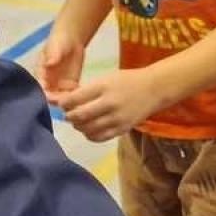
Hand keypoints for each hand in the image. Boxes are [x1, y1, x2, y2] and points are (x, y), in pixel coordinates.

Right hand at [37, 31, 85, 97]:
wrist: (71, 39)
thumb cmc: (59, 41)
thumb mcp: (55, 47)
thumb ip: (53, 56)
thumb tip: (49, 63)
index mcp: (40, 74)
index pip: (39, 87)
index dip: (44, 93)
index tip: (51, 95)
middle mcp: (48, 83)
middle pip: (49, 97)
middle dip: (57, 100)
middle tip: (67, 98)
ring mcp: (59, 86)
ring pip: (61, 100)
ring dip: (67, 101)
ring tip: (76, 96)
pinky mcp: (70, 86)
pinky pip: (72, 97)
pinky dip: (76, 98)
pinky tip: (82, 94)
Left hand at [52, 69, 166, 142]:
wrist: (154, 89)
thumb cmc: (127, 81)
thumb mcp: (106, 79)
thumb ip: (87, 90)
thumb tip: (64, 99)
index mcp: (103, 87)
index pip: (75, 99)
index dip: (63, 103)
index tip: (62, 103)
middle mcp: (109, 103)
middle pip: (80, 116)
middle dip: (69, 116)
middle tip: (68, 114)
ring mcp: (116, 118)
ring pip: (88, 129)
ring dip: (79, 126)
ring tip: (79, 121)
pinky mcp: (122, 129)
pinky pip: (99, 137)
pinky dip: (90, 135)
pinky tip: (90, 129)